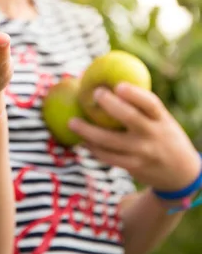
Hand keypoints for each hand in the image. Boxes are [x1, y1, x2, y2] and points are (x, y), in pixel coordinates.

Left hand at [69, 82, 200, 191]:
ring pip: (111, 142)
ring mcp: (142, 153)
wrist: (181, 174)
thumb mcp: (161, 120)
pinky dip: (93, 148)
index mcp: (162, 119)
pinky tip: (82, 140)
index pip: (151, 103)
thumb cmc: (163, 135)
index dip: (135, 94)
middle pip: (130, 118)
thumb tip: (110, 79)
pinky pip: (108, 157)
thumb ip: (141, 105)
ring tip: (72, 122)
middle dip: (109, 105)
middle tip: (93, 94)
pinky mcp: (133, 167)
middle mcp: (153, 135)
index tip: (118, 84)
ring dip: (88, 132)